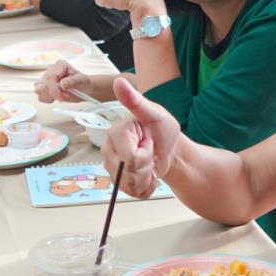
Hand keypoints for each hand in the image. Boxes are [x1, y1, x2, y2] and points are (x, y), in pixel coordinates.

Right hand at [35, 60, 97, 104]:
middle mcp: (51, 71)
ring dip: (49, 96)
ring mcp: (47, 79)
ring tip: (60, 96)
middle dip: (51, 93)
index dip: (54, 89)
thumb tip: (63, 84)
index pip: (50, 77)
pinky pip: (40, 96)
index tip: (61, 96)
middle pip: (42, 84)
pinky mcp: (45, 87)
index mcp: (60, 65)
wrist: (84, 88)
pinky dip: (48, 99)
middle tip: (62, 96)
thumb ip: (72, 81)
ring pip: (38, 90)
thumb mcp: (82, 81)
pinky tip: (56, 97)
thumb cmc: (83, 83)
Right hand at [103, 78, 183, 198]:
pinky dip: (145, 187)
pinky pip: (131, 193)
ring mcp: (111, 166)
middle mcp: (108, 150)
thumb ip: (135, 101)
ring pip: (129, 185)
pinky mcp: (117, 180)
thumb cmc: (162, 130)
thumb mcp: (154, 113)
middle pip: (128, 173)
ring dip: (146, 178)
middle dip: (146, 168)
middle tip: (151, 154)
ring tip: (150, 164)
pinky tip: (148, 175)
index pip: (128, 157)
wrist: (168, 148)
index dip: (145, 155)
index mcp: (115, 133)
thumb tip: (118, 82)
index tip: (150, 144)